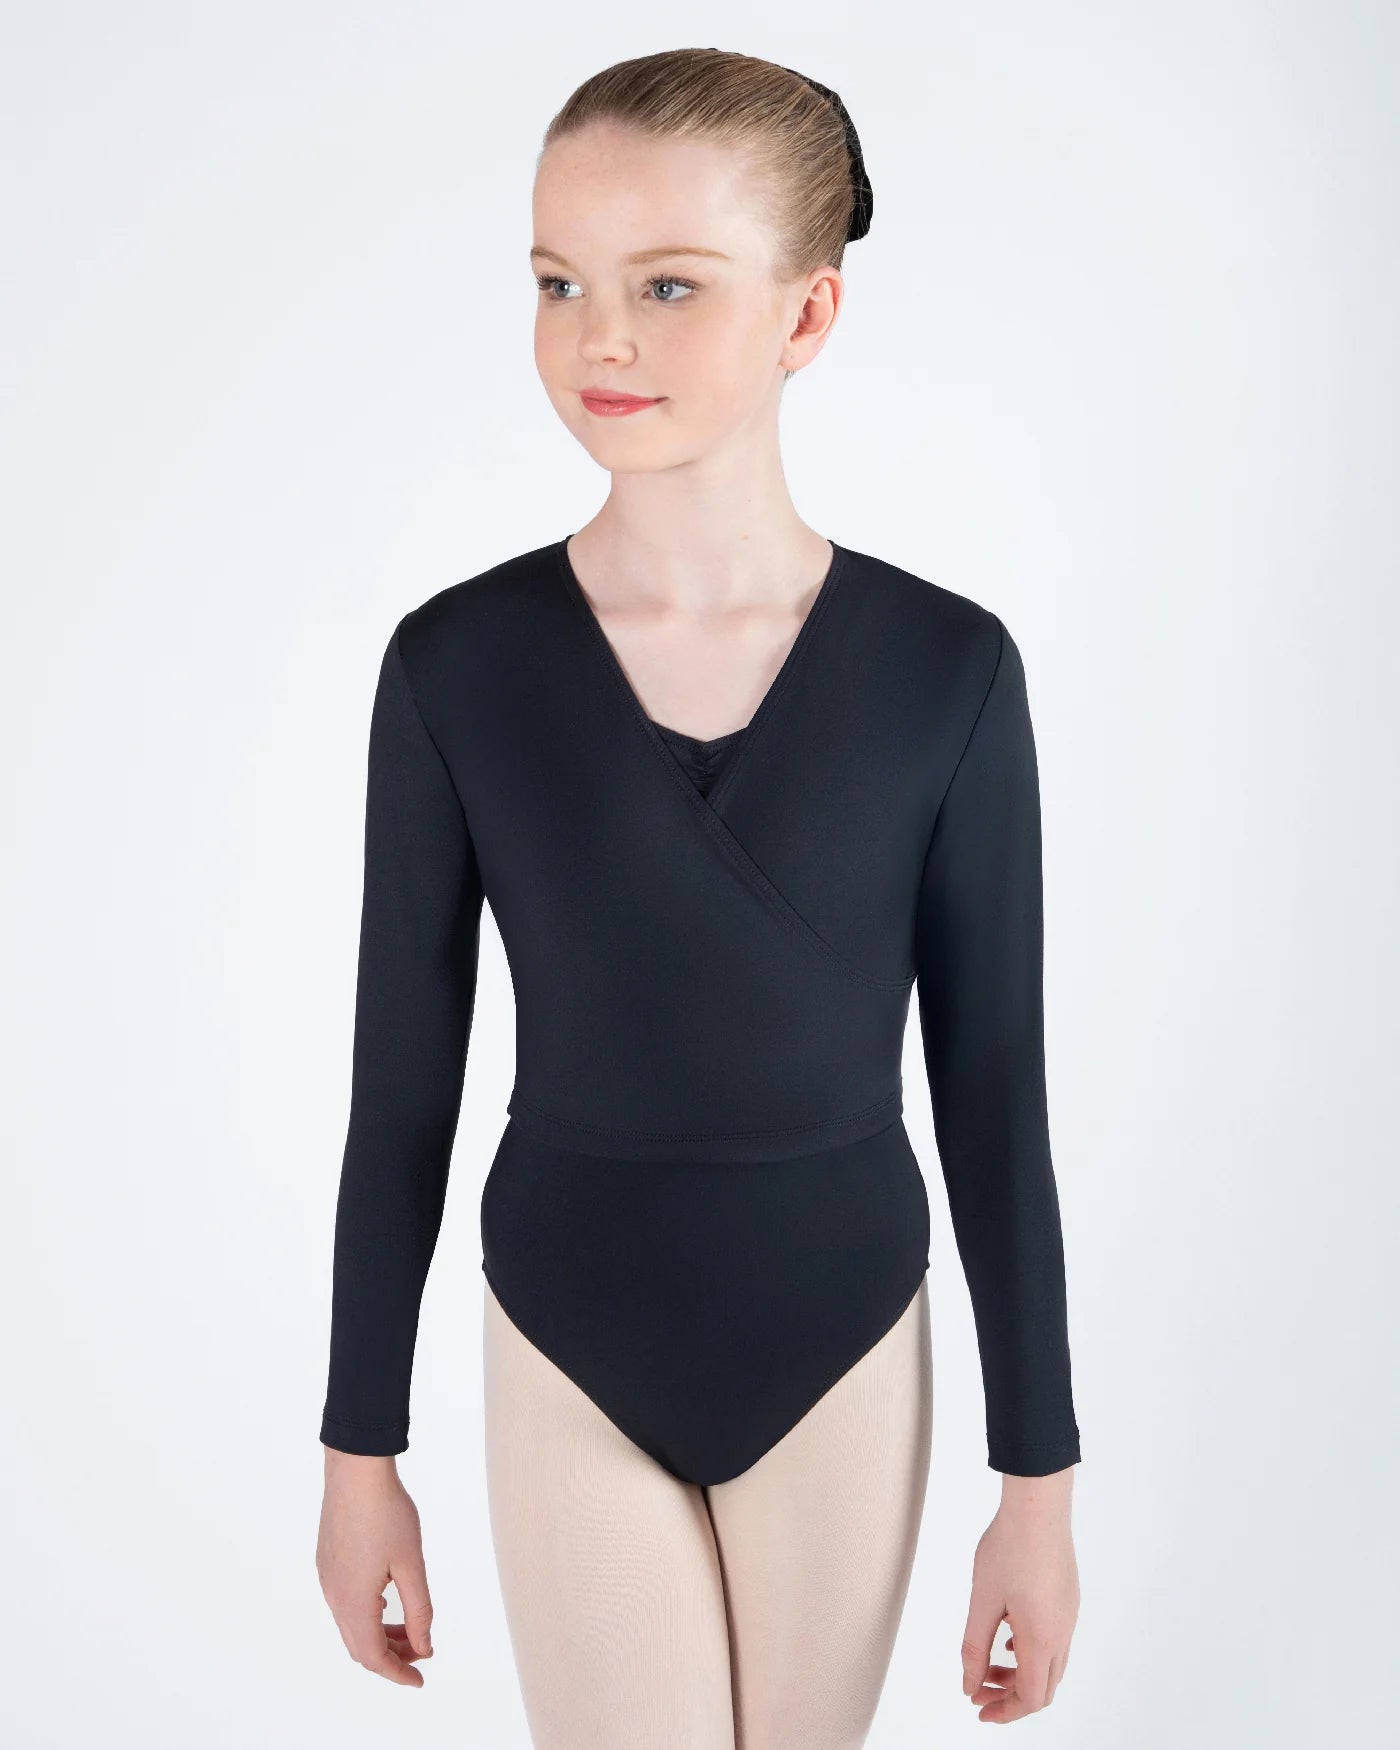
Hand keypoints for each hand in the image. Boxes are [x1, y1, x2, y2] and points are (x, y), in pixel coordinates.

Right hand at [316, 1448, 435, 1686]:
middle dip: (391, 1655)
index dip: (397, 1672)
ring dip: (379, 1634)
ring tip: (409, 1629)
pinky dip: (367, 1615)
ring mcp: (327, 1578)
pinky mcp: (327, 1562)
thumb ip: (419, 1610)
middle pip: (359, 1646)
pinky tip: (387, 1602)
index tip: (419, 1679)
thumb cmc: (386, 1512)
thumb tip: (424, 1646)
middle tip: (421, 1652)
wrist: (356, 1469)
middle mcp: (334, 1595)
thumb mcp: (411, 1564)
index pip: (372, 1656)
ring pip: (351, 1625)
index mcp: (353, 1601)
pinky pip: (344, 1604)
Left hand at [960, 1471, 1078, 1721]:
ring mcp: (1069, 1616)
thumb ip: (974, 1646)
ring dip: (1019, 1673)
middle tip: (978, 1689)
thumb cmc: (1009, 1548)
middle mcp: (1063, 1633)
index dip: (1005, 1712)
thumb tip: (969, 1684)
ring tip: (988, 1664)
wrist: (1038, 1506)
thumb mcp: (983, 1599)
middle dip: (1009, 1696)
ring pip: (1049, 1665)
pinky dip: (1030, 1652)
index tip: (978, 1708)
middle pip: (1043, 1687)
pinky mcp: (1068, 1599)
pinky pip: (1054, 1642)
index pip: (1031, 1698)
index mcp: (1042, 1639)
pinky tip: (1008, 1638)